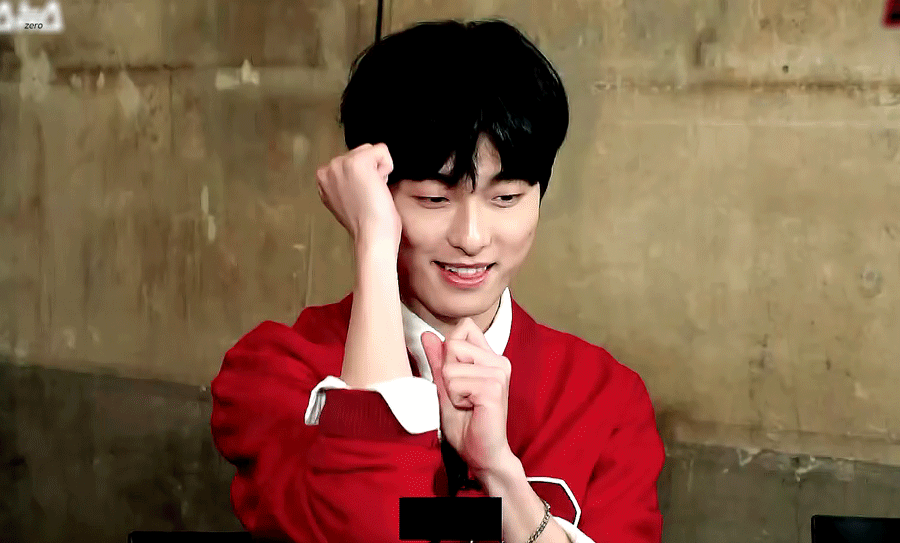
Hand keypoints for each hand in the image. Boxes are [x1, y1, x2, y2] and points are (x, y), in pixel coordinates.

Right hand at [315, 143, 401, 244]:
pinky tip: (379, 187)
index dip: (363, 177)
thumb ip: (345, 183)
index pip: (351, 160)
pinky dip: (388, 167)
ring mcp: (341, 164)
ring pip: (371, 150)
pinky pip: (383, 151)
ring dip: (379, 170)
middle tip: (368, 196)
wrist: (371, 236)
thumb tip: (358, 174)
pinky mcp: (358, 162)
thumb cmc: (366, 225)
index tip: (360, 197)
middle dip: (371, 171)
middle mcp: (328, 169)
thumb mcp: (346, 200)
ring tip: (373, 192)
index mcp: (323, 178)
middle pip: (361, 152)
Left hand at [421, 318, 513, 474]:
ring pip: (450, 367)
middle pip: (453, 344)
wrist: (482, 454)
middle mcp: (499, 361)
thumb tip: (427, 334)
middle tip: (462, 394)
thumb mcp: (446, 387)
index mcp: (490, 358)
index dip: (450, 348)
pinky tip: (470, 409)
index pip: (465, 326)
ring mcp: (498, 373)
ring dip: (450, 389)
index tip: (457, 375)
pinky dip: (455, 399)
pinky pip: (455, 383)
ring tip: (466, 403)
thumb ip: (438, 361)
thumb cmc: (466, 424)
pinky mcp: (493, 388)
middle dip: (447, 371)